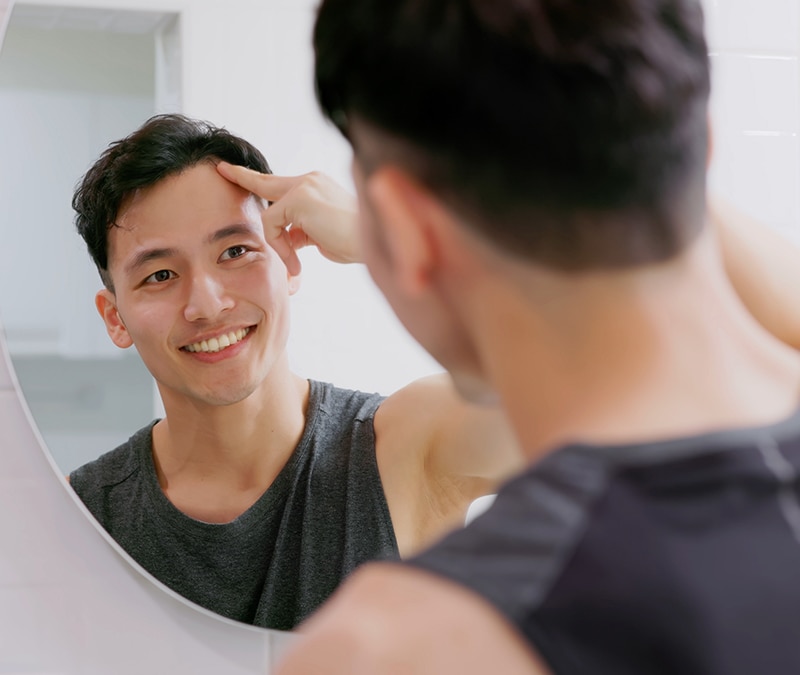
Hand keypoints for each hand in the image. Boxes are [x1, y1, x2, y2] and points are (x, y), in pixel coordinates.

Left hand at [216, 162, 361, 275]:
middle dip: (242, 177)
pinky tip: (297, 262)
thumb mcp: (322, 237)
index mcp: (318, 187)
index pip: (282, 186)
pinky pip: (273, 225)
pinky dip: (280, 248)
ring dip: (278, 244)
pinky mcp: (299, 198)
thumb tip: (286, 238)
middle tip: (221, 169)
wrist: (376, 242)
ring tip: (296, 266)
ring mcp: (304, 186)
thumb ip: (300, 232)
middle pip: (266, 182)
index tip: (239, 174)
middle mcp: (310, 180)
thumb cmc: (356, 244)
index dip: (261, 184)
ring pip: (270, 215)